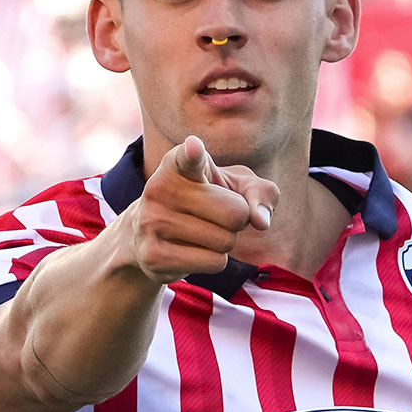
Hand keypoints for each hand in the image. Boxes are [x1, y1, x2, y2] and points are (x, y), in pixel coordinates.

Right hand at [123, 136, 277, 283]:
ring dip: (225, 242)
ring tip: (201, 232)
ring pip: (225, 241)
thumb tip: (261, 221)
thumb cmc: (207, 202)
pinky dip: (214, 260)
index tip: (194, 147)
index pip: (188, 157)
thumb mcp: (236, 186)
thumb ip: (259, 193)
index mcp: (178, 164)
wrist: (150, 233)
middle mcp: (159, 188)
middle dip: (238, 219)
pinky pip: (214, 263)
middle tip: (216, 215)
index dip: (193, 153)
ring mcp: (152, 223)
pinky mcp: (153, 256)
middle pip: (235, 214)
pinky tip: (191, 250)